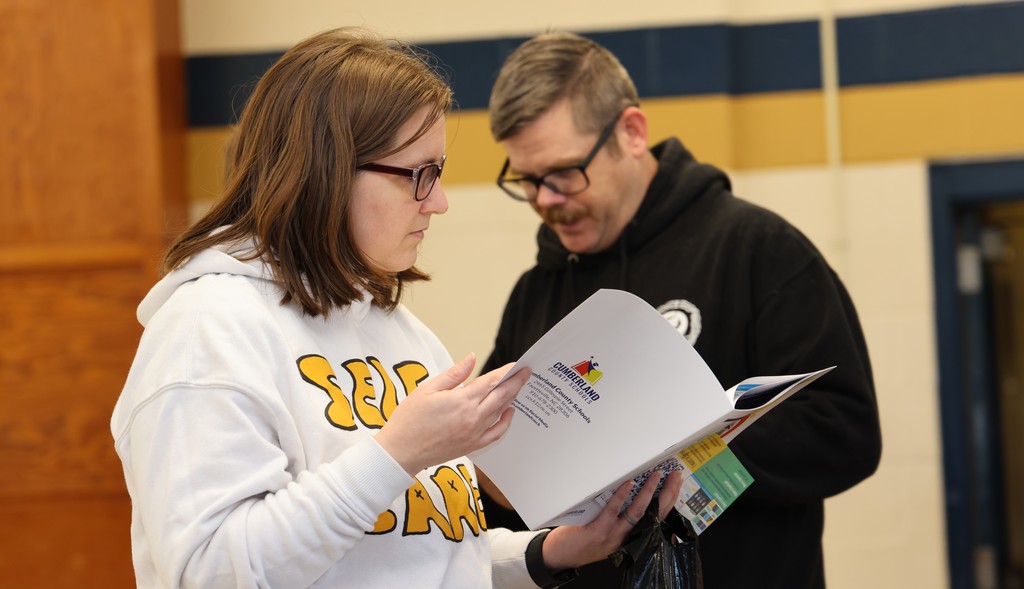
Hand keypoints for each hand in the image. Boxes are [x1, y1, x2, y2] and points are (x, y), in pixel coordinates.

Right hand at [375, 354, 529, 474]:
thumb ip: (454, 374)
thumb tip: (472, 358)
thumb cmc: (410, 419)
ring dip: (512, 398)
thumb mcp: (428, 389)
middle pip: (502, 396)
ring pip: (500, 412)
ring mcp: (474, 433)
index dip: (506, 372)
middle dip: (516, 382)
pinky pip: (496, 433)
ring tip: (518, 387)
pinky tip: (508, 412)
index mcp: (461, 400)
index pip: (491, 382)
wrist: (401, 452)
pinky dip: (506, 422)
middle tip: (527, 373)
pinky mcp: (473, 445)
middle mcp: (472, 417)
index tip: (517, 365)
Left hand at [540, 468, 683, 569]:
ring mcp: (612, 535)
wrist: (558, 557)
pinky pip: (613, 511)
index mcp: (629, 536)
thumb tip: (627, 489)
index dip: (669, 500)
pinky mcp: (598, 532)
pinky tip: (629, 484)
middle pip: (654, 514)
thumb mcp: (605, 533)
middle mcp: (625, 537)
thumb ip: (616, 518)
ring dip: (649, 492)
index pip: (656, 517)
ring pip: (637, 512)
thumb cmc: (579, 542)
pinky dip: (621, 496)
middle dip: (668, 494)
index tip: (677, 484)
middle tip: (676, 475)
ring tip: (657, 475)